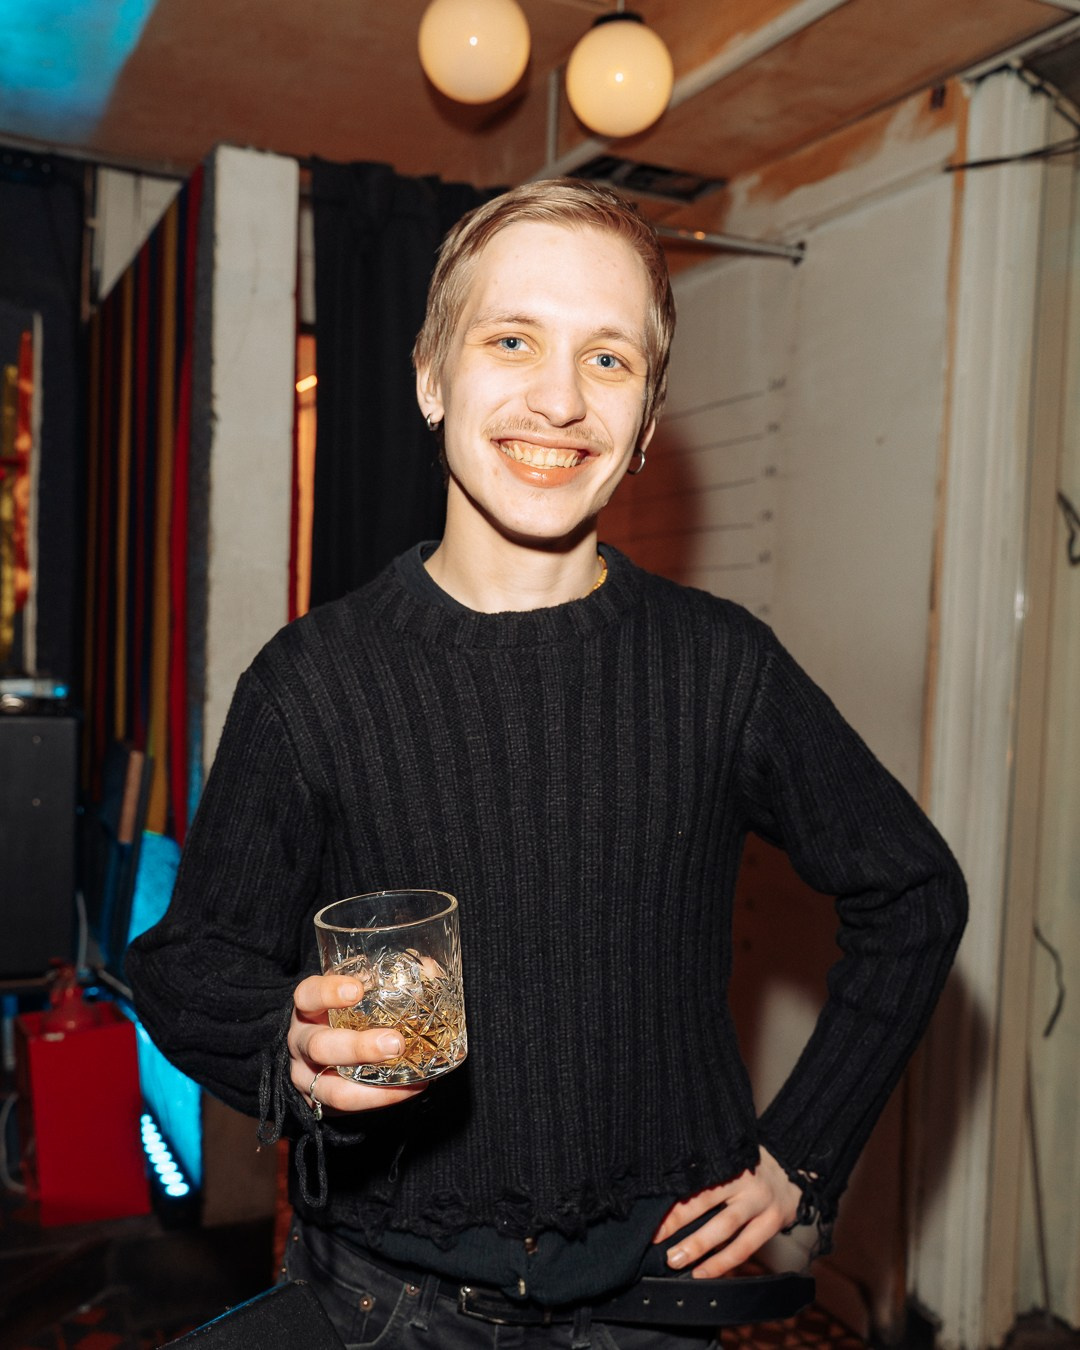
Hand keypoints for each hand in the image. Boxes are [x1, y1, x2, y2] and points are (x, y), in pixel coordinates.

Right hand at [288, 973, 426, 1114]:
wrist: (320, 1053)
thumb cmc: (344, 1014)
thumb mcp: (355, 994)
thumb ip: (387, 981)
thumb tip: (429, 967)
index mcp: (308, 1008)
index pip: (307, 995)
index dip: (328, 992)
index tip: (358, 990)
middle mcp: (301, 1042)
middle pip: (319, 1046)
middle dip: (357, 1047)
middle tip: (395, 1042)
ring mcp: (306, 1076)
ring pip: (330, 1088)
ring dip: (372, 1089)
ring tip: (409, 1079)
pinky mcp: (320, 1103)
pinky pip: (349, 1108)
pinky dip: (383, 1100)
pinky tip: (411, 1088)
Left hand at [652, 1146, 801, 1277]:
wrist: (793, 1171)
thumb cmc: (747, 1164)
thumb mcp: (728, 1155)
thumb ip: (705, 1167)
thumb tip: (663, 1186)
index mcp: (729, 1160)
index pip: (696, 1179)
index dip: (673, 1197)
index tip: (650, 1212)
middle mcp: (745, 1180)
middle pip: (707, 1202)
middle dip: (679, 1223)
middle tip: (656, 1240)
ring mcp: (761, 1202)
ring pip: (726, 1228)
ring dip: (699, 1247)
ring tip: (676, 1261)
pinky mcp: (772, 1222)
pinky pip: (745, 1247)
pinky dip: (723, 1262)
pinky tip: (703, 1273)